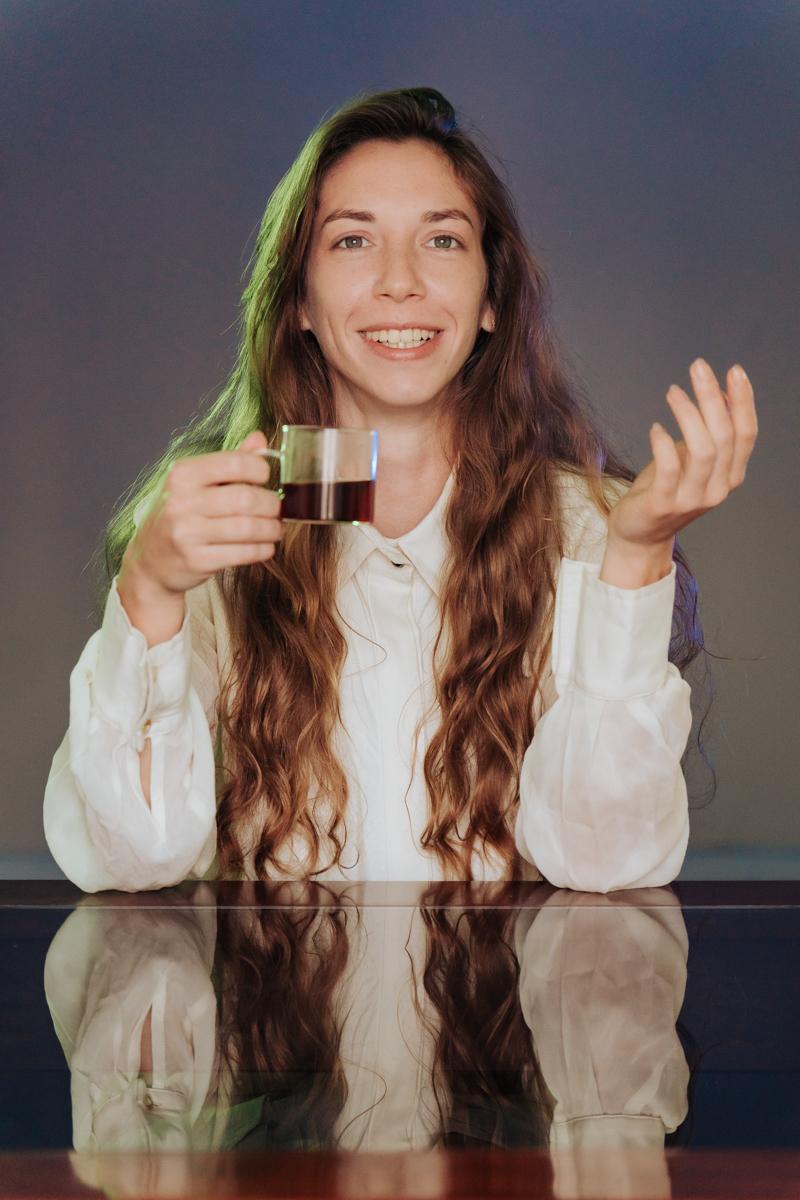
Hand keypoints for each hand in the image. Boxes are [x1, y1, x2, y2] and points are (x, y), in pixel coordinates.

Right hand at [117, 430, 282, 644]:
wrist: (151, 561)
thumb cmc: (181, 517)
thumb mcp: (196, 484)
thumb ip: (229, 462)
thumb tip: (260, 439)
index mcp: (182, 475)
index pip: (234, 463)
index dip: (260, 469)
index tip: (267, 478)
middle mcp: (181, 502)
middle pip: (245, 498)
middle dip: (271, 504)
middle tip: (278, 508)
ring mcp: (186, 533)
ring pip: (247, 528)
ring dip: (271, 529)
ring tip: (276, 528)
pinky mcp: (196, 560)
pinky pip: (243, 553)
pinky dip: (263, 549)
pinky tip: (265, 545)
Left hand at [600, 359, 757, 588]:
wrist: (640, 534)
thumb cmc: (664, 489)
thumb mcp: (690, 457)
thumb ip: (708, 432)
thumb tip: (720, 394)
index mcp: (730, 476)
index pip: (746, 434)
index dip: (743, 401)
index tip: (734, 371)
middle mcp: (717, 489)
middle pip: (724, 435)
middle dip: (713, 396)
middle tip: (698, 368)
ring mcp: (692, 499)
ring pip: (703, 449)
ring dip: (688, 414)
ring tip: (673, 391)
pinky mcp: (664, 504)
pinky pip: (670, 468)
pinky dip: (663, 443)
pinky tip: (656, 427)